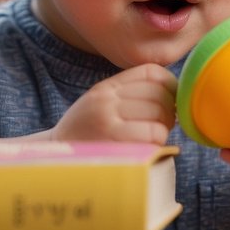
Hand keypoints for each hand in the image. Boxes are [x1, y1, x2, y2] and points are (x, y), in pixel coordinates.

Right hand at [50, 64, 177, 144]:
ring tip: (153, 135)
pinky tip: (148, 146)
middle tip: (164, 123)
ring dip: (164, 127)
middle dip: (169, 110)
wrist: (56, 158)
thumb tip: (174, 94)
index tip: (171, 100)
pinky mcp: (113, 140)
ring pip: (159, 114)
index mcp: (106, 88)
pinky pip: (153, 133)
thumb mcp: (102, 106)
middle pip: (158, 94)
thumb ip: (130, 95)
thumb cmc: (86, 134)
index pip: (151, 72)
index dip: (170, 84)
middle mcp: (106, 98)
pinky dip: (159, 140)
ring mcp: (108, 118)